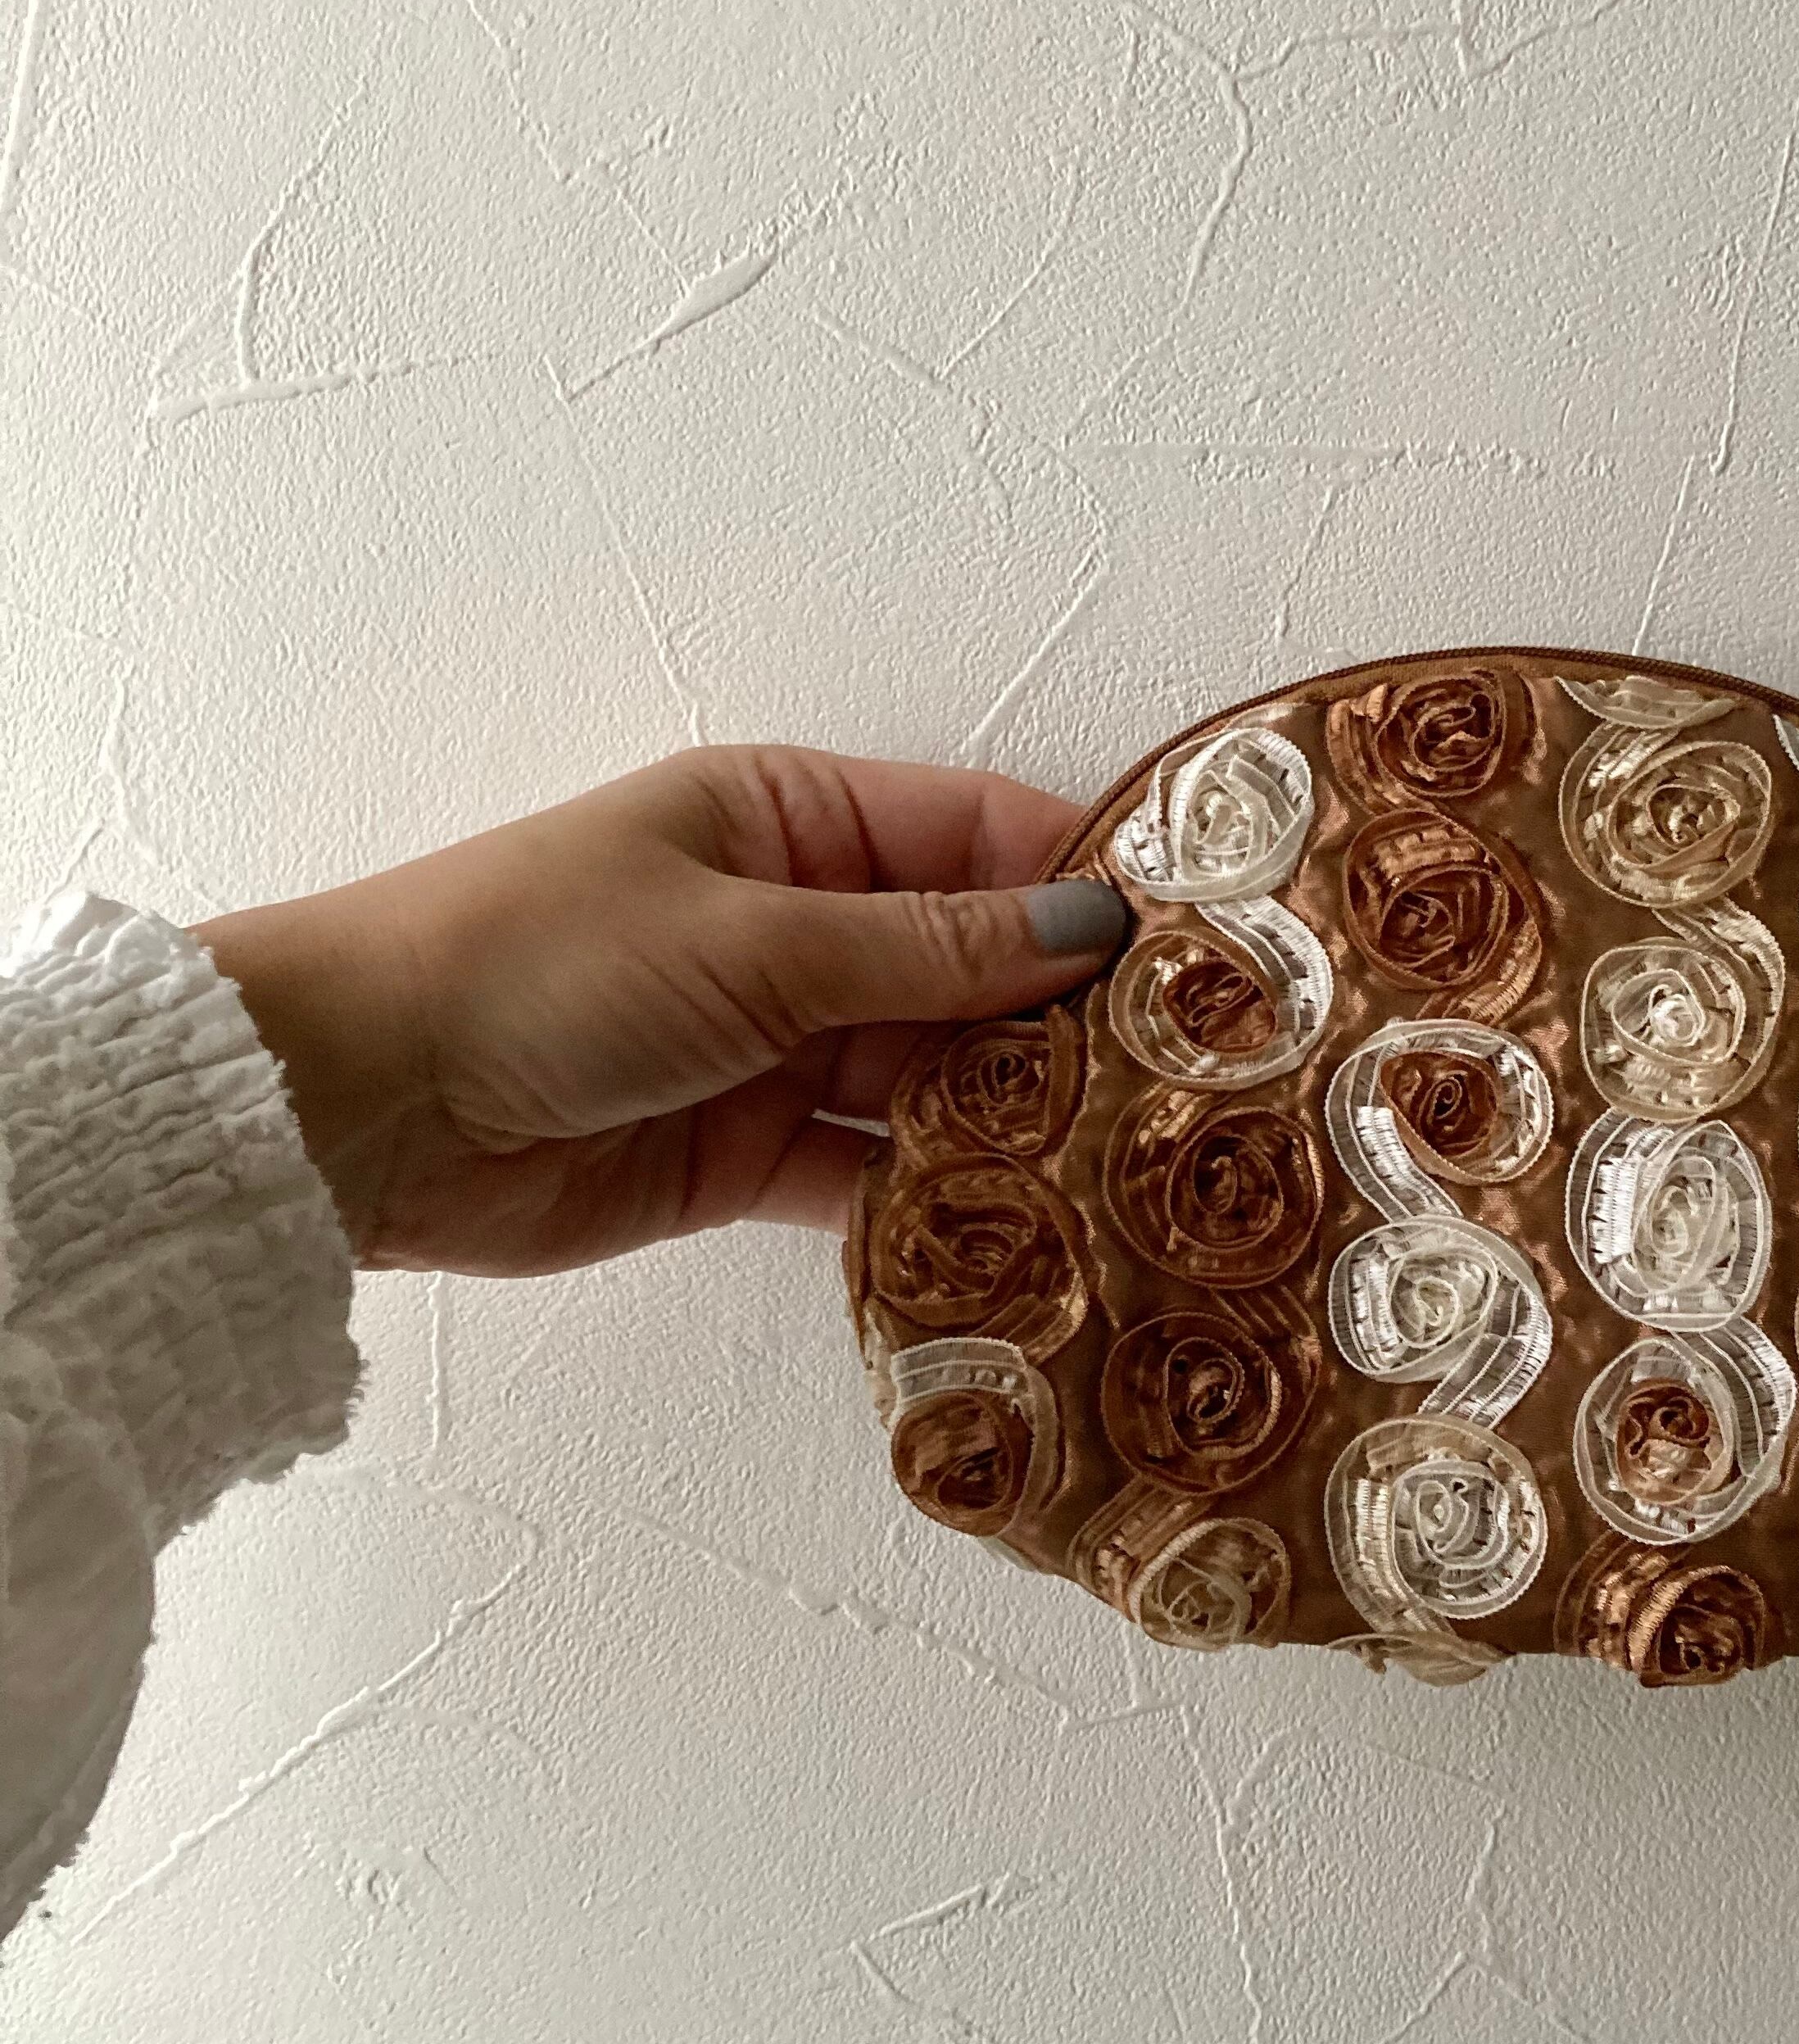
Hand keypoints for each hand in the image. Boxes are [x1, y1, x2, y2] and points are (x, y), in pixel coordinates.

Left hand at [193, 746, 1126, 1274]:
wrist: (356, 1107)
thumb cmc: (536, 962)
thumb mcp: (753, 937)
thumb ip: (930, 949)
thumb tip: (1088, 921)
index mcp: (796, 818)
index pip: (980, 833)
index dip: (1086, 878)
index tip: (1197, 939)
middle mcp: (802, 921)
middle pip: (974, 961)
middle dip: (1068, 1013)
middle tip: (1194, 1074)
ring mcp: (781, 1039)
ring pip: (936, 1073)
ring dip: (1015, 1114)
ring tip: (1133, 1160)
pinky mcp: (752, 1150)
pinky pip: (875, 1167)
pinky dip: (937, 1195)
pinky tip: (1022, 1224)